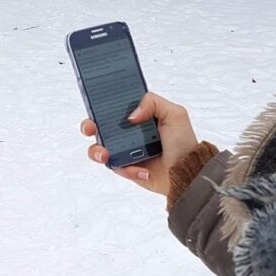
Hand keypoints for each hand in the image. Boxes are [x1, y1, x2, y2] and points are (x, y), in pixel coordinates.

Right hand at [81, 92, 198, 196]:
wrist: (187, 173)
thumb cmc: (184, 143)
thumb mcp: (174, 114)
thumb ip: (152, 102)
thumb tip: (130, 114)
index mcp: (138, 117)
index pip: (114, 107)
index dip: (101, 105)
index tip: (94, 104)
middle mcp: (128, 133)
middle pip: (99, 127)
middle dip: (89, 126)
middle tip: (91, 128)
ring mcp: (125, 151)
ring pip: (99, 149)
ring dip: (97, 151)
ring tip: (106, 154)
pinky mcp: (126, 169)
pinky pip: (116, 167)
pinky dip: (127, 169)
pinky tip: (143, 170)